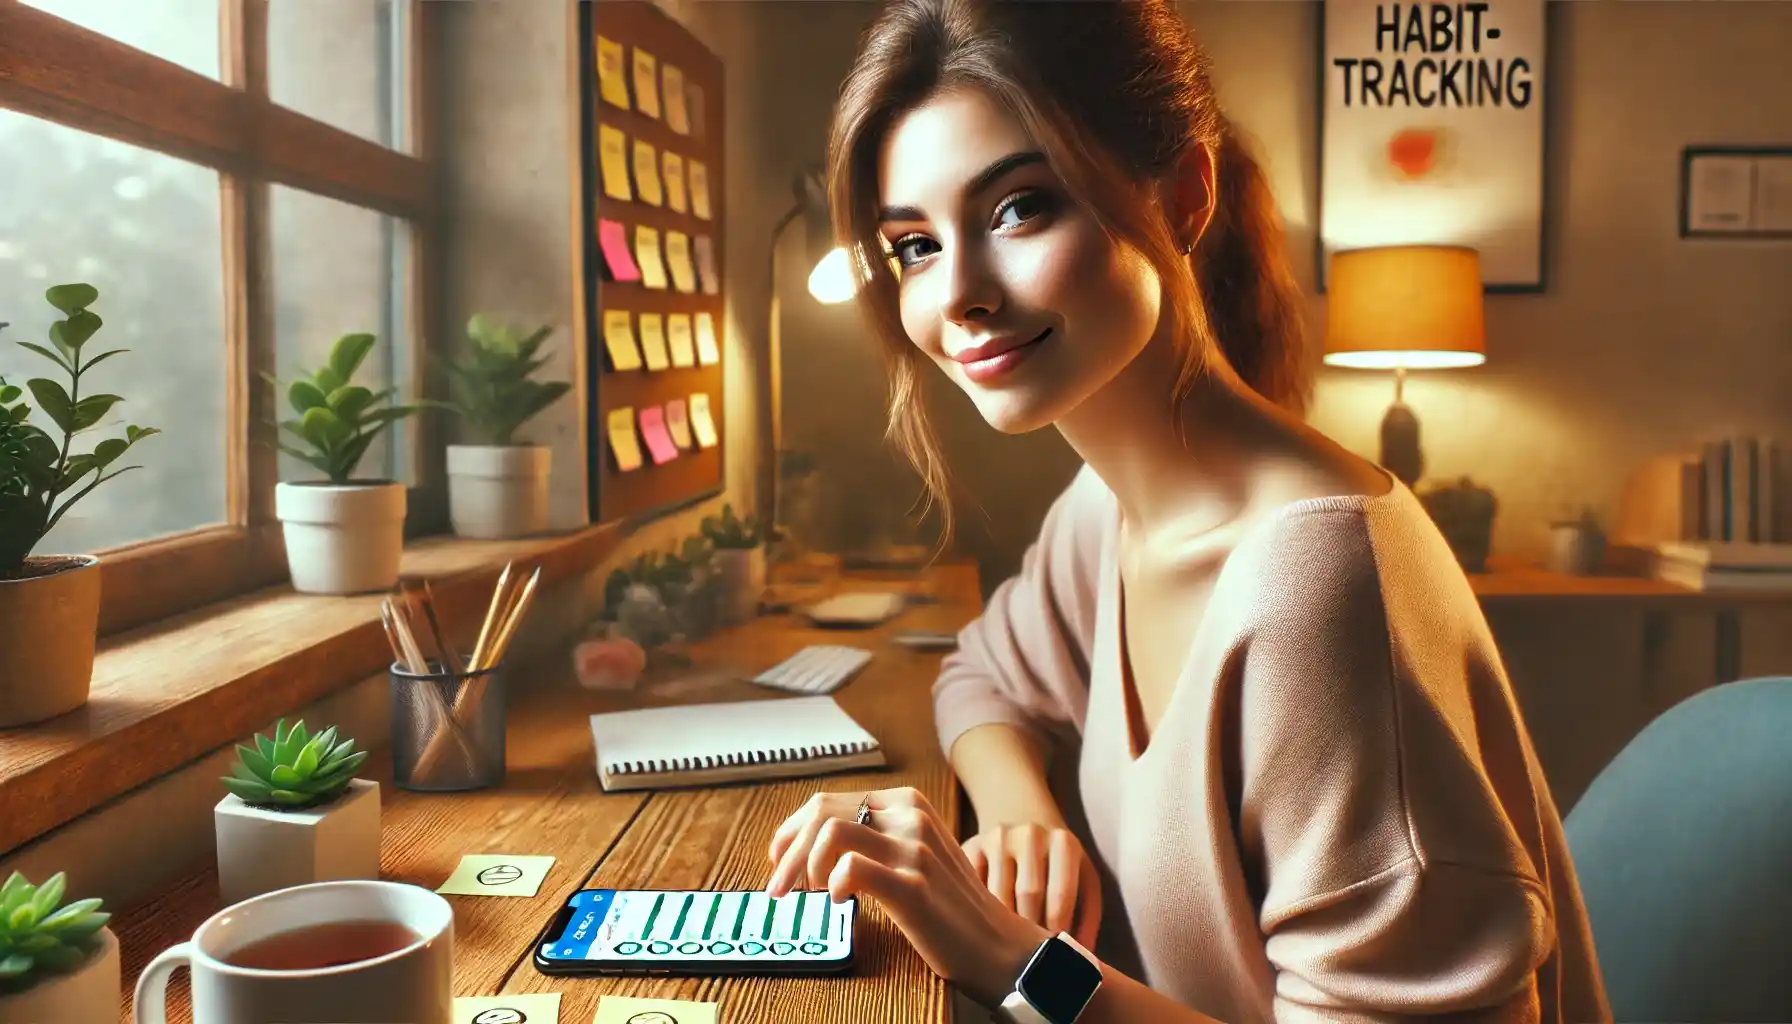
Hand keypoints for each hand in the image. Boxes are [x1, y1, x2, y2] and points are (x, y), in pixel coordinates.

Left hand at [766, 787, 1053, 1007]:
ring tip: (815, 895)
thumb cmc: (951, 905)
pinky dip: (834, 884)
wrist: (998, 945)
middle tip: (779, 888)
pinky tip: (840, 902)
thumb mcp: (916, 853)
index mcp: (907, 803)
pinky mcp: (914, 885)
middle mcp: (910, 816)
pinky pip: (852, 868)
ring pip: (830, 833)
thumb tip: (812, 844)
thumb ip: (877, 837)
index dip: (791, 832)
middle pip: (821, 813)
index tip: (778, 860)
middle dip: (788, 852)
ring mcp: (914, 849)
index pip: (826, 802)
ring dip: (805, 868)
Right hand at [962, 822, 1101, 949]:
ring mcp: (998, 838)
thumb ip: (1089, 915)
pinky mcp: (971, 844)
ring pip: (997, 894)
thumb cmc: (1059, 860)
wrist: (1025, 816)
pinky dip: (979, 910)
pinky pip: (973, 886)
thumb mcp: (1083, 878)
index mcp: (1064, 843)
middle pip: (1027, 895)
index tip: (1053, 955)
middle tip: (1031, 957)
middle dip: (1030, 930)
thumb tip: (1083, 956)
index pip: (1060, 896)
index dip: (1057, 931)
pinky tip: (986, 924)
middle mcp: (1030, 834)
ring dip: (1003, 925)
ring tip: (1008, 946)